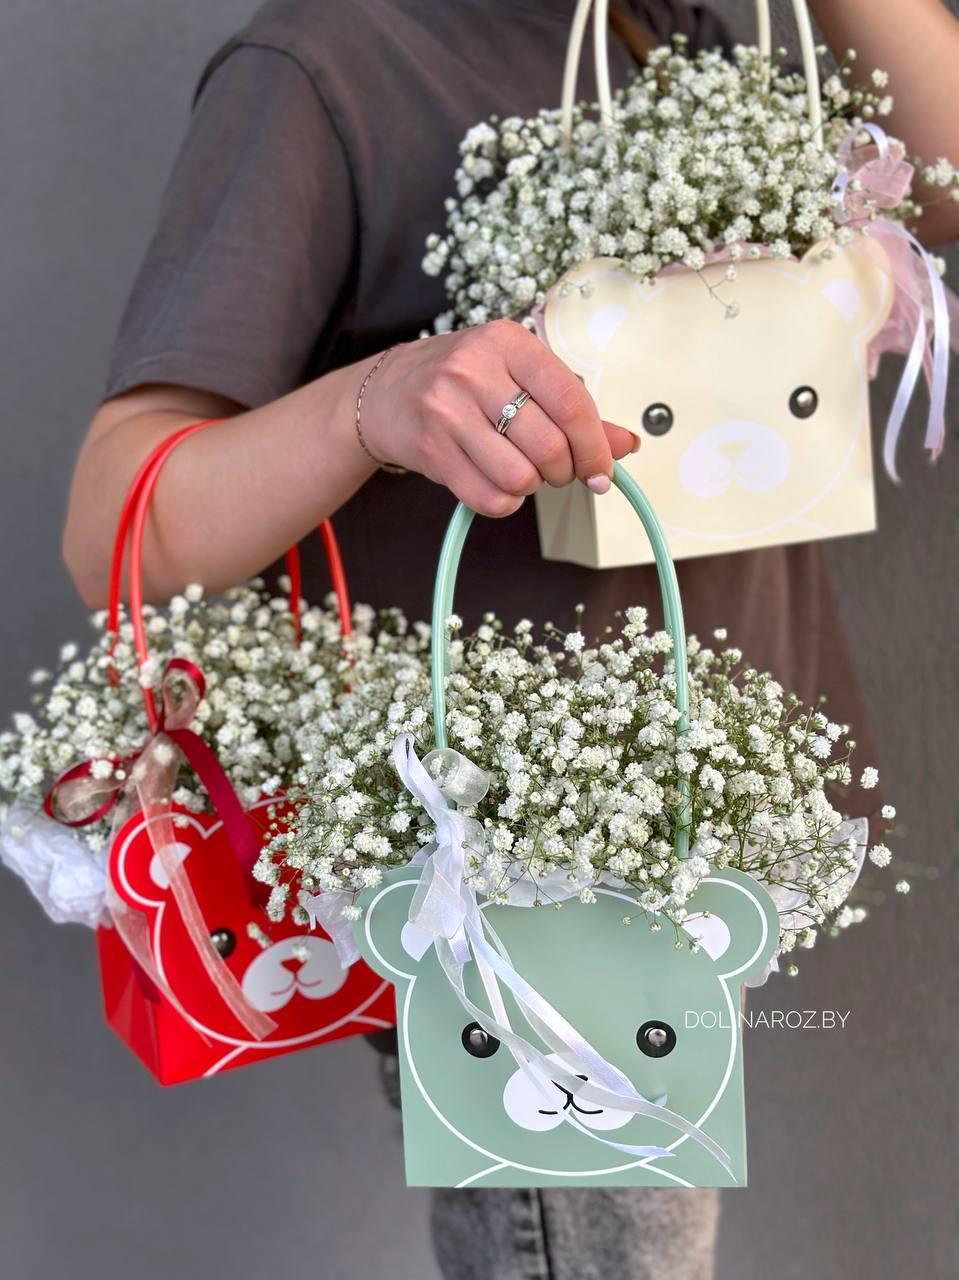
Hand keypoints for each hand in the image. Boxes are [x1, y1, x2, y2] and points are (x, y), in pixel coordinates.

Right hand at [360, 320, 638, 516]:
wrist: (386, 392)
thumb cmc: (463, 382)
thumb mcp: (518, 376)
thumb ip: (574, 410)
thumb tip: (624, 445)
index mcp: (507, 342)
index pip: (571, 402)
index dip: (595, 446)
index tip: (601, 471)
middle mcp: (474, 370)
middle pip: (549, 446)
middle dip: (563, 471)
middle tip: (554, 469)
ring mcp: (447, 410)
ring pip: (519, 477)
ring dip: (529, 487)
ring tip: (518, 470)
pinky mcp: (430, 449)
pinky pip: (489, 498)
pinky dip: (503, 502)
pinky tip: (494, 482)